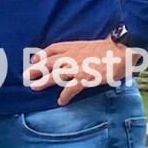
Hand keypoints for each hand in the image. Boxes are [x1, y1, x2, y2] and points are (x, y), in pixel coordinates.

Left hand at [25, 38, 139, 105]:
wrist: (121, 51)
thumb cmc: (111, 48)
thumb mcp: (92, 46)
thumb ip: (83, 52)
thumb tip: (83, 57)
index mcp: (74, 46)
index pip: (53, 48)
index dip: (42, 54)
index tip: (34, 58)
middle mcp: (72, 56)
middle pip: (49, 62)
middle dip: (36, 69)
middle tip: (26, 75)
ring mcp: (77, 67)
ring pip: (55, 75)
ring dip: (44, 81)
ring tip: (34, 87)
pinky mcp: (85, 78)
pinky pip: (71, 88)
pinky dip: (64, 96)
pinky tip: (60, 102)